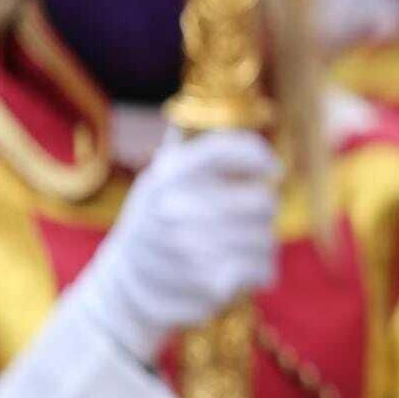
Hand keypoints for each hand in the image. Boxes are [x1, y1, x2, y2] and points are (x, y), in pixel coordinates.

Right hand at [76, 130, 281, 362]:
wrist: (124, 289)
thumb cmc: (154, 226)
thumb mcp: (159, 180)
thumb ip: (194, 152)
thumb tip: (220, 109)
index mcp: (168, 175)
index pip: (229, 149)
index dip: (259, 156)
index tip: (273, 168)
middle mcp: (176, 207)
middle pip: (262, 201)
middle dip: (264, 210)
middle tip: (254, 217)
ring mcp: (190, 248)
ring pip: (266, 240)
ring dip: (262, 244)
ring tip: (242, 246)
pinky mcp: (206, 283)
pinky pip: (262, 270)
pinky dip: (260, 272)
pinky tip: (245, 270)